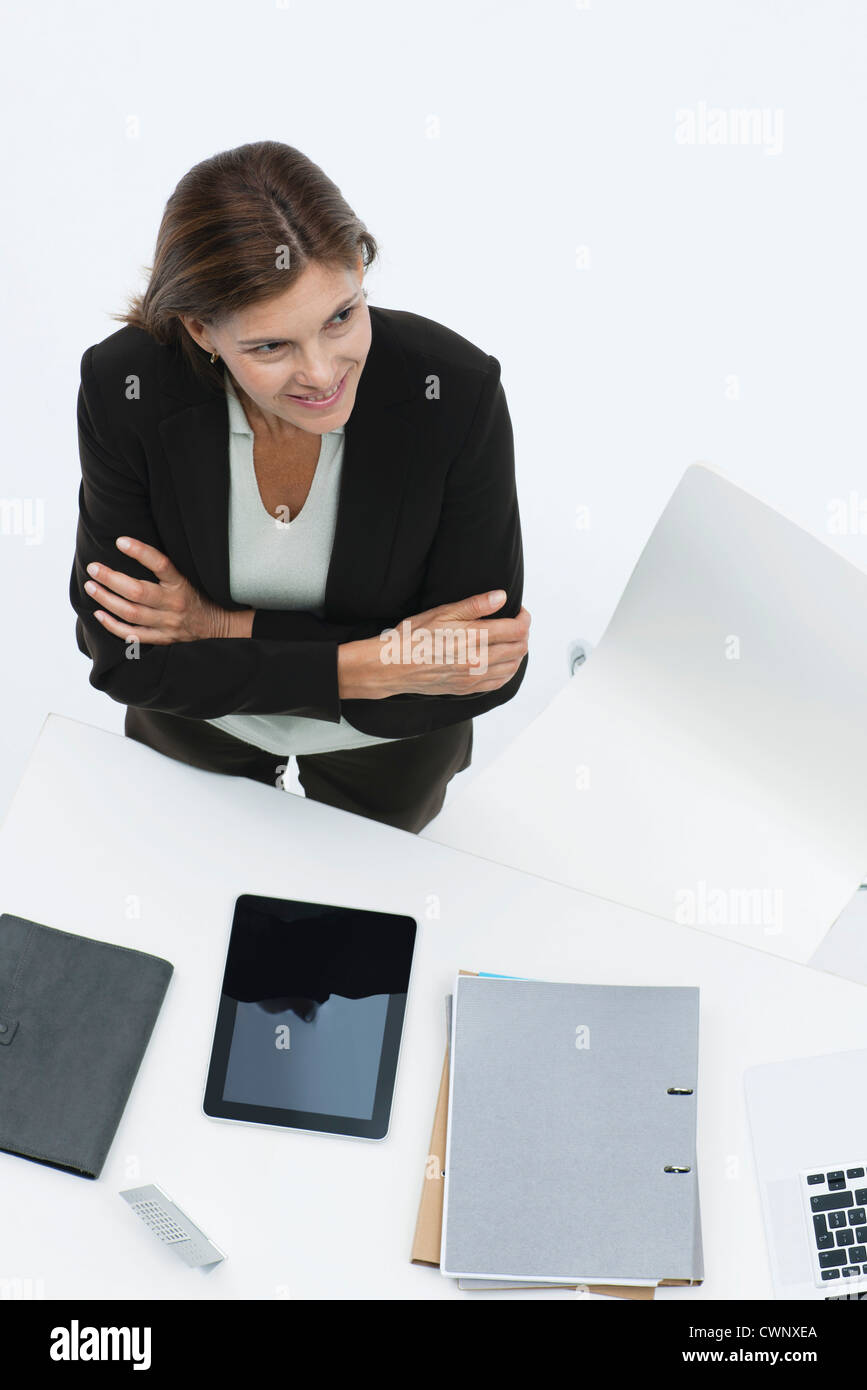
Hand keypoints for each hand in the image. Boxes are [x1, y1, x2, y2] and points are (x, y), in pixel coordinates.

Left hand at [83, 536, 253, 643]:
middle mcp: (174, 604)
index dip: (140, 552)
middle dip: (111, 579)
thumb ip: (166, 568)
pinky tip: (99, 614)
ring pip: (131, 613)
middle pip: (138, 592)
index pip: (160, 564)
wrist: (218, 627)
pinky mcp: (162, 639)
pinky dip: (113, 626)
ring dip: (107, 599)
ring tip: (91, 586)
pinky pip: (133, 635)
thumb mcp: (188, 577)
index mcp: (182, 584)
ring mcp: (167, 624)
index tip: (120, 541)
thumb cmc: (198, 596)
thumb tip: (134, 547)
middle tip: (93, 568)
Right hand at [337, 590, 530, 698]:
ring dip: (518, 652)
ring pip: (513, 667)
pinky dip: (508, 671)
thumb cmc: (413, 636)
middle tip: (516, 623)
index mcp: (473, 638)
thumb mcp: (442, 613)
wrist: (392, 666)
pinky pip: (499, 683)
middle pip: (519, 648)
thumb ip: (475, 605)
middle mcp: (477, 661)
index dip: (524, 618)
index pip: (517, 629)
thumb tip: (501, 597)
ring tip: (511, 640)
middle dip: (523, 633)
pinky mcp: (467, 689)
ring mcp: (473, 678)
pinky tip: (503, 662)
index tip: (519, 611)